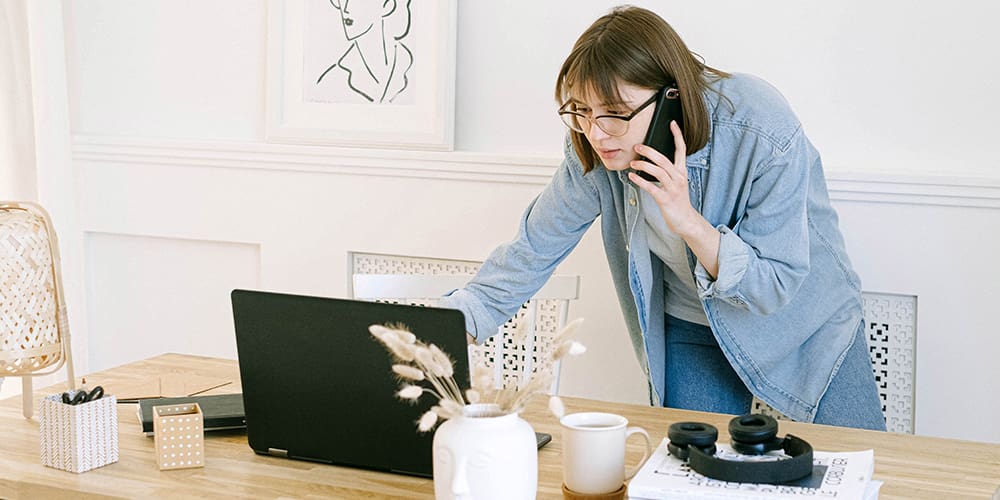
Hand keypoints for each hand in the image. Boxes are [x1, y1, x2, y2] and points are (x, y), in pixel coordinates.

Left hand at [627, 121, 698, 235]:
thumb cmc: (677, 200)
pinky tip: (632, 177)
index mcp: (682, 172)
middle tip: (637, 146)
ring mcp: (673, 189)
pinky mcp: (666, 199)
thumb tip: (650, 160)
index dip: (677, 135)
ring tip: (632, 163)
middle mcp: (679, 178)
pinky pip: (651, 188)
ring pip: (658, 172)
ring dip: (643, 166)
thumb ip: (667, 171)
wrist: (686, 220)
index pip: (681, 149)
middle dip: (649, 151)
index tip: (672, 123)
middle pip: (664, 159)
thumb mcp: (675, 183)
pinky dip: (640, 181)